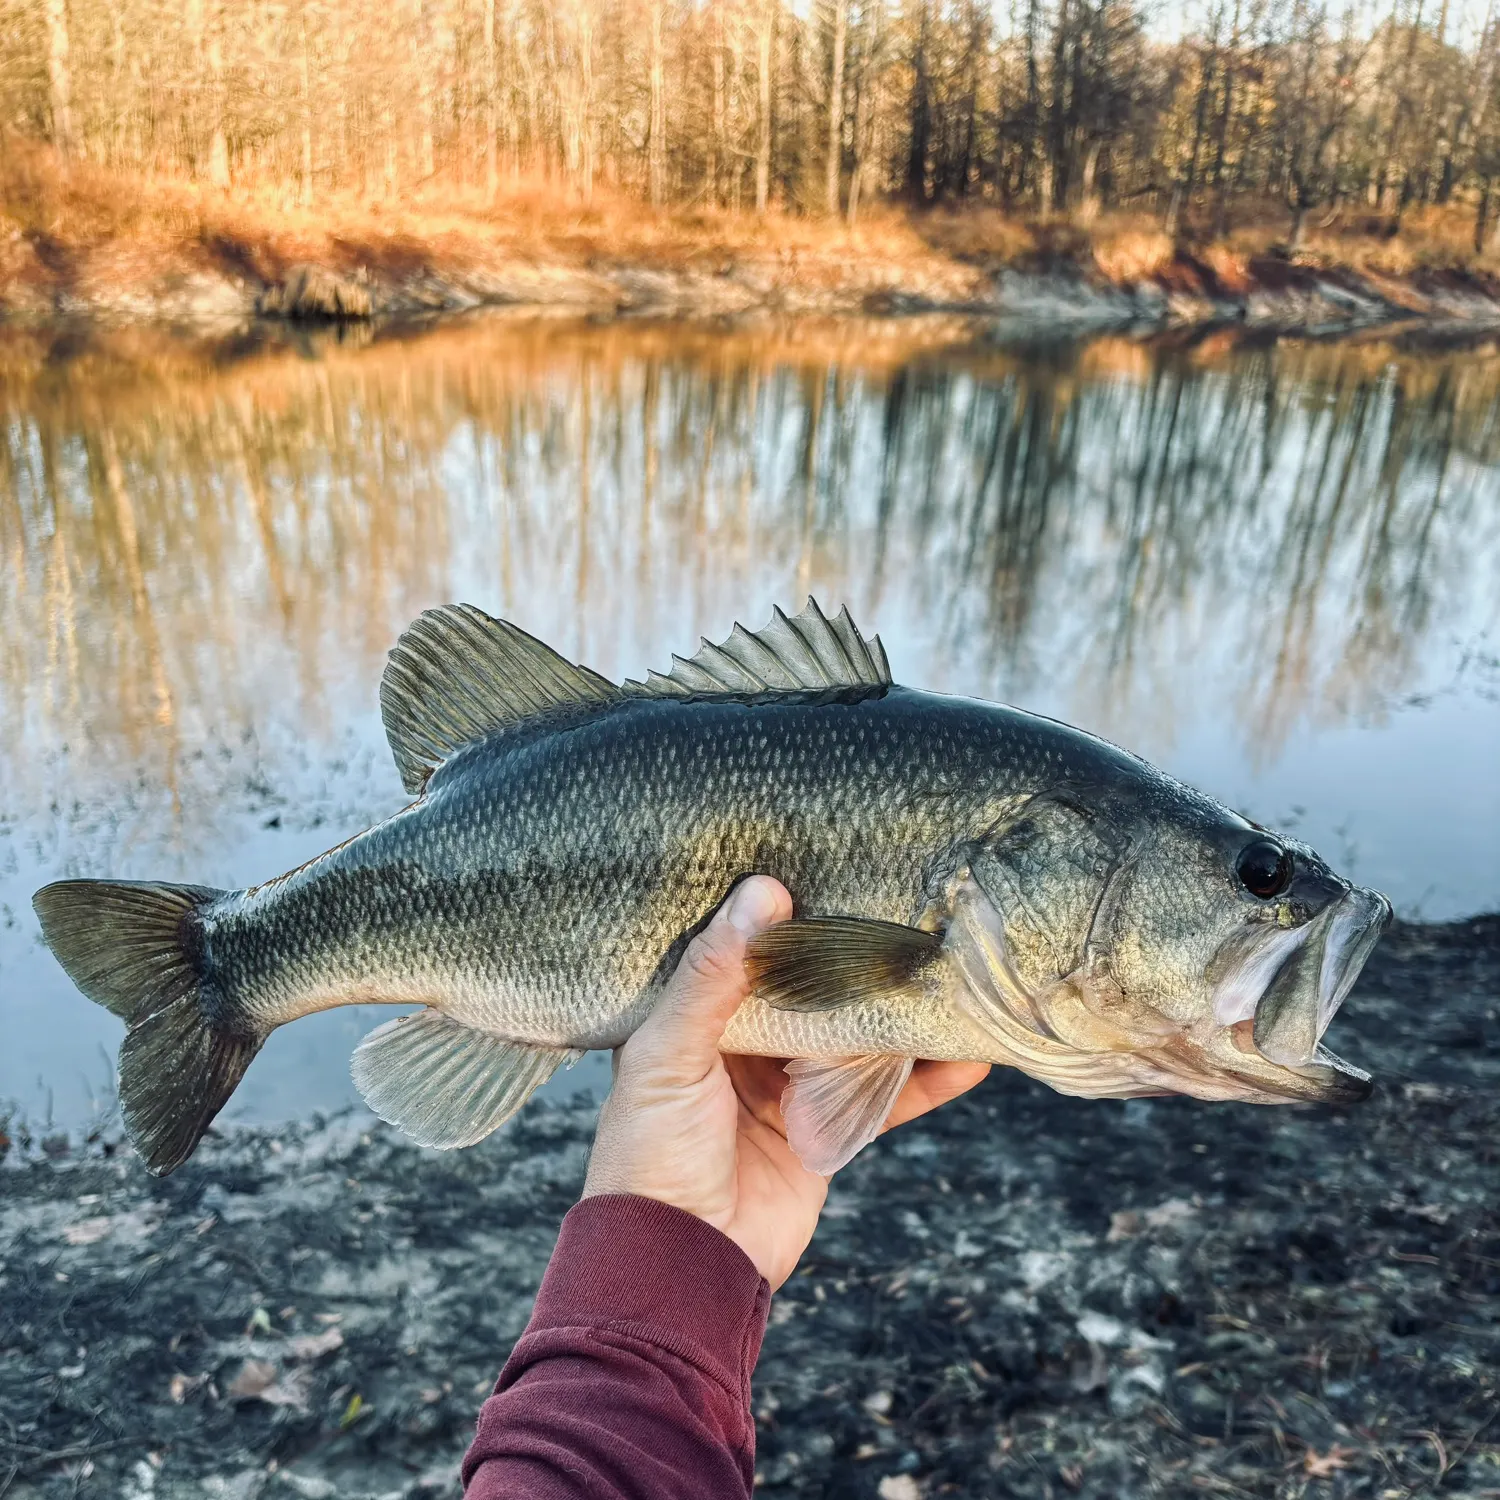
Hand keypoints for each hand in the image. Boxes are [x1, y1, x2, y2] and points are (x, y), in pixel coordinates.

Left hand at [582, 876, 990, 1289]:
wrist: (679, 1267)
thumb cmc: (650, 1156)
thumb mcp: (668, 1054)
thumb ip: (712, 976)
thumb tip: (762, 892)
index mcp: (694, 1016)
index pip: (747, 950)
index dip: (785, 915)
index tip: (833, 867)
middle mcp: (743, 1043)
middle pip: (810, 988)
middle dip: (855, 958)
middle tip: (907, 910)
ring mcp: (789, 1085)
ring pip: (855, 1035)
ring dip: (899, 1013)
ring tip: (951, 974)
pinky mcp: (827, 1129)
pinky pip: (884, 1095)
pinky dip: (926, 1078)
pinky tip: (967, 1056)